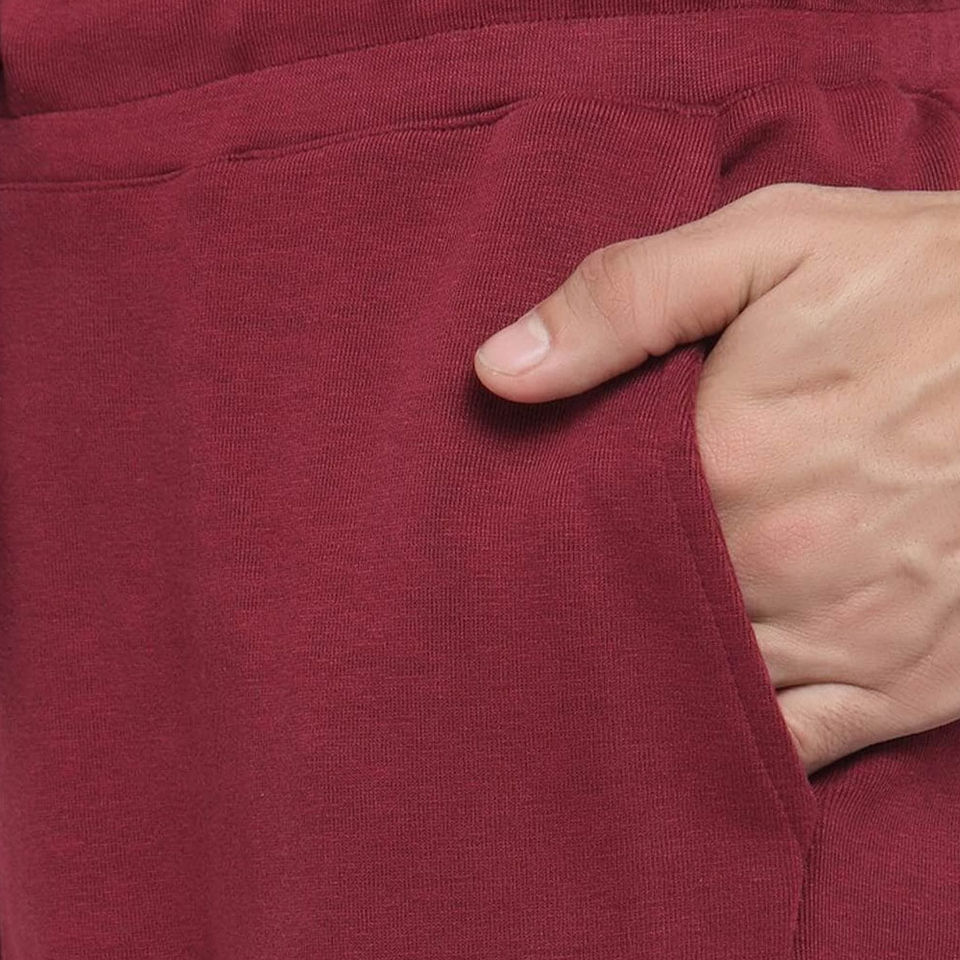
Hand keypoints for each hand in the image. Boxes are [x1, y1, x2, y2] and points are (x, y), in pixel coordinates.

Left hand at [472, 182, 959, 774]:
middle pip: (636, 609)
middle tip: (557, 593)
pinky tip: (699, 716)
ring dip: (653, 671)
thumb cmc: (921, 283)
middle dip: (595, 601)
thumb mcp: (770, 244)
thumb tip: (495, 370)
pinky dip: (739, 740)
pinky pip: (794, 746)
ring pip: (700, 684)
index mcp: (726, 459)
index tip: (521, 531)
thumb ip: (626, 299)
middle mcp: (780, 562)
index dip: (548, 534)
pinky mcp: (908, 680)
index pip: (582, 530)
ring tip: (612, 651)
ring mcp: (848, 633)